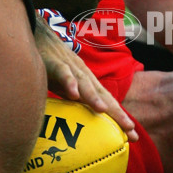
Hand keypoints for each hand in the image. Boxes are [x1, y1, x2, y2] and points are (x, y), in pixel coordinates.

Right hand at [34, 16, 137, 141]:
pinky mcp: (55, 63)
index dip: (120, 118)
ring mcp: (71, 68)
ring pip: (85, 84)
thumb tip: (78, 127)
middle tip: (130, 130)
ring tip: (103, 110)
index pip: (107, 103)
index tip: (133, 136)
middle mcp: (84, 76)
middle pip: (103, 96)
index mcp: (88, 83)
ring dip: (94, 98)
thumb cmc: (52, 65)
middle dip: (117, 113)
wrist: (39, 36)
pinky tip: (73, 94)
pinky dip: (69, 82)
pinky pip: (63, 73)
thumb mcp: (65, 87)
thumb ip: (73, 102)